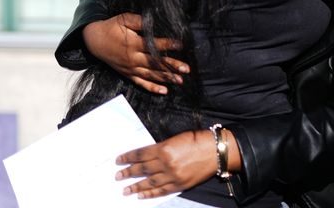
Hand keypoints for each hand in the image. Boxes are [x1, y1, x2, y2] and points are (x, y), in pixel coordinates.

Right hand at [82, 14, 189, 93]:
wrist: (94, 40)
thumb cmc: (111, 27)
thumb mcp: (124, 19)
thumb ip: (139, 21)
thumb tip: (153, 21)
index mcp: (133, 44)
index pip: (153, 45)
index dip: (168, 44)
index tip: (181, 45)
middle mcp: (132, 58)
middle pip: (155, 63)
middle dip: (172, 66)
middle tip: (186, 69)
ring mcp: (130, 68)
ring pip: (151, 75)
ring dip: (166, 78)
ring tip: (180, 81)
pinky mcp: (127, 74)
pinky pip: (141, 83)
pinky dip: (152, 88)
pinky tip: (164, 91)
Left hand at [115, 129, 237, 198]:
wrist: (215, 151)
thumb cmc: (197, 140)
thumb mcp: (176, 138)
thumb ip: (161, 147)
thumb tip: (148, 155)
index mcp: (163, 149)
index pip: (140, 154)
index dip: (128, 157)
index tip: (119, 160)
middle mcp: (166, 163)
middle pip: (142, 169)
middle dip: (128, 172)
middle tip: (118, 176)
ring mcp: (172, 176)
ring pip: (149, 182)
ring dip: (136, 186)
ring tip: (125, 189)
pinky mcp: (179, 184)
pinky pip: (162, 190)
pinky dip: (150, 193)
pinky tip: (141, 195)